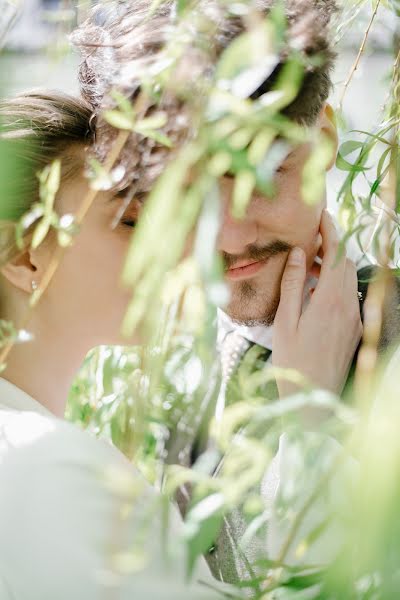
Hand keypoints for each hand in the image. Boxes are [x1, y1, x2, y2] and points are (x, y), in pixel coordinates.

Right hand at [273, 209, 362, 401]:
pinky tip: (316, 295)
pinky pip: (350, 296)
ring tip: (307, 268)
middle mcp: (347, 305)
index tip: (320, 215)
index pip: (335, 254)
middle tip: (307, 244)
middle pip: (345, 263)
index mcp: (328, 300)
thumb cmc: (292, 360)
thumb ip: (292, 284)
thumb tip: (297, 252)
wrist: (314, 399)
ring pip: (349, 279)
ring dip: (333, 267)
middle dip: (330, 247)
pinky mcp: (356, 329)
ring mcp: (355, 318)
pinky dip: (336, 285)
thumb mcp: (284, 321)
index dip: (330, 230)